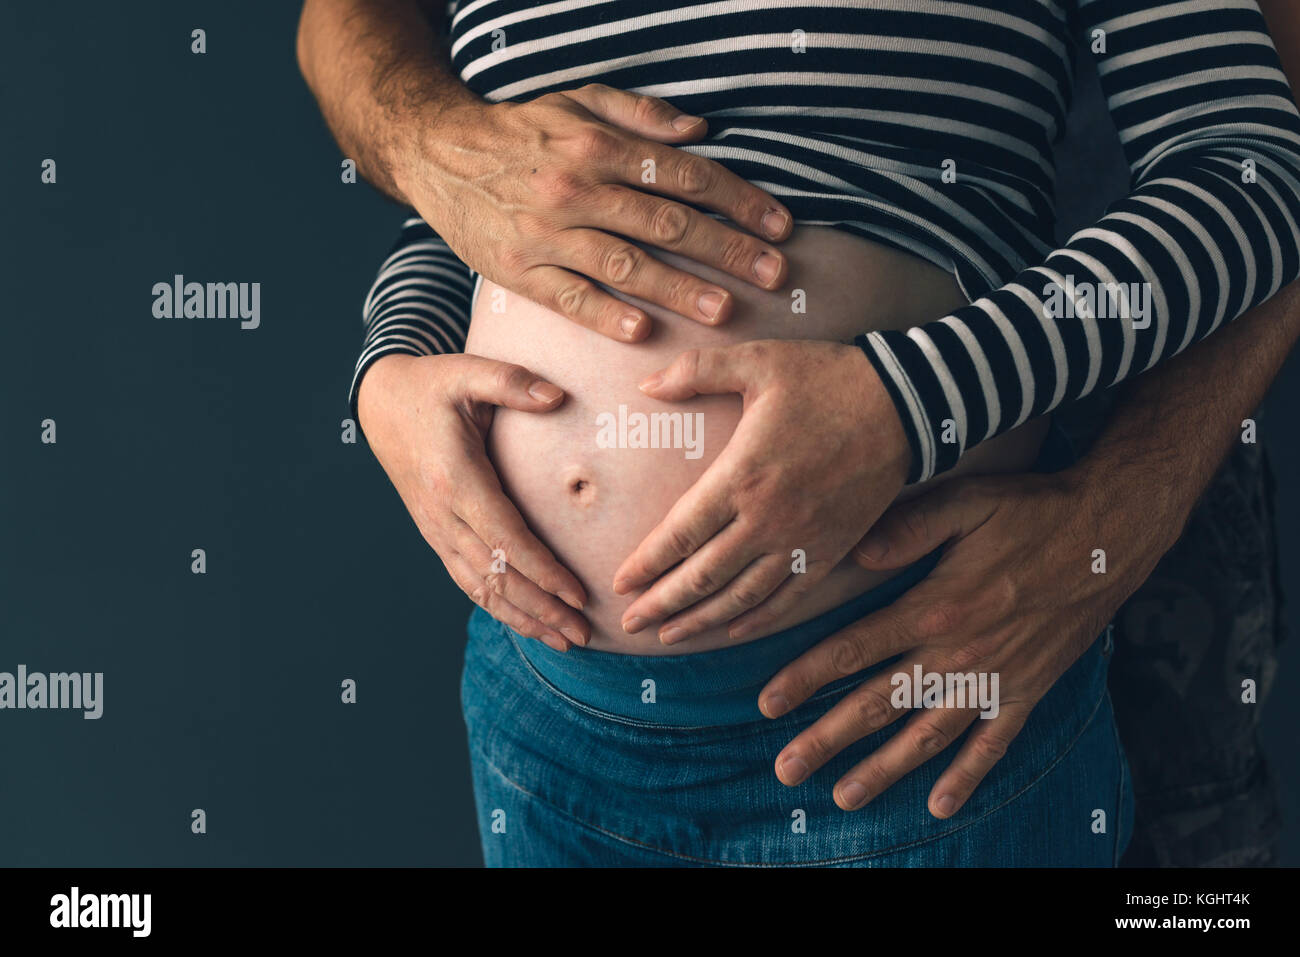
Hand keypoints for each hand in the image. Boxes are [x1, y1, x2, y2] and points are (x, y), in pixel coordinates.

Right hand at [357, 352, 589, 651]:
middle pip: (496, 576)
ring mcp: (436, 530)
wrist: (382, 402)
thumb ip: (513, 382)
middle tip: (583, 633)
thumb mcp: (468, 371)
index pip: (505, 537)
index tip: (577, 593)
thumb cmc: (433, 385)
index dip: (542, 571)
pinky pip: (468, 581)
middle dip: (541, 610)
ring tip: (565, 640)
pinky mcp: (436, 535)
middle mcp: (442, 514)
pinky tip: (528, 623)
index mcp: (456, 478)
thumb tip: (557, 397)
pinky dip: (498, 608)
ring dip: (523, 618)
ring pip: (480, 588)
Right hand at [396, 84, 793, 338]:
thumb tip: (701, 132)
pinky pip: (567, 297)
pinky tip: (642, 332)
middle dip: (726, 249)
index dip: (739, 200)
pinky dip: (605, 314)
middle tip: (774, 275)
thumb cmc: (521, 131)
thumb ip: (642, 115)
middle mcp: (577, 188)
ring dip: (678, 288)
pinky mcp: (518, 270)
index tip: (780, 227)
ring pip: (623, 263)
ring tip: (723, 310)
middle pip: (666, 222)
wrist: (438, 153)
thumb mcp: (579, 102)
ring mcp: (546, 232)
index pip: (685, 175)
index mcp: (600, 146)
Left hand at [611, 340, 911, 641]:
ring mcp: (802, 539)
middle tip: (630, 625)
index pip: (680, 535)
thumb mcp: (757, 361)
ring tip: (670, 636)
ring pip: (743, 596)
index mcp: (741, 476)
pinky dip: (759, 619)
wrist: (905, 401)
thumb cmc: (826, 378)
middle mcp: (767, 518)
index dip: (646, 565)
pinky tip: (735, 631)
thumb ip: (695, 371)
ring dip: (702, 621)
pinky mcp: (833, 549)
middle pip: (703, 576)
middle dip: (662, 604)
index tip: (619, 585)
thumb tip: (645, 385)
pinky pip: (791, 596)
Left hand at [758, 467, 1169, 815]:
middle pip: (879, 705)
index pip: (855, 650)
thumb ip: (908, 526)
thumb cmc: (1033, 510)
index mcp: (936, 607)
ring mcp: (996, 677)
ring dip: (884, 769)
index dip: (807, 677)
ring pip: (928, 735)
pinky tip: (940, 804)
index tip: (767, 704)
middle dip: (828, 739)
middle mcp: (960, 653)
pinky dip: (967, 776)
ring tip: (843, 796)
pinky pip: (993, 743)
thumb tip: (854, 551)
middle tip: (785, 769)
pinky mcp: (1028, 689)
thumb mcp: (968, 500)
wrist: (1111, 534)